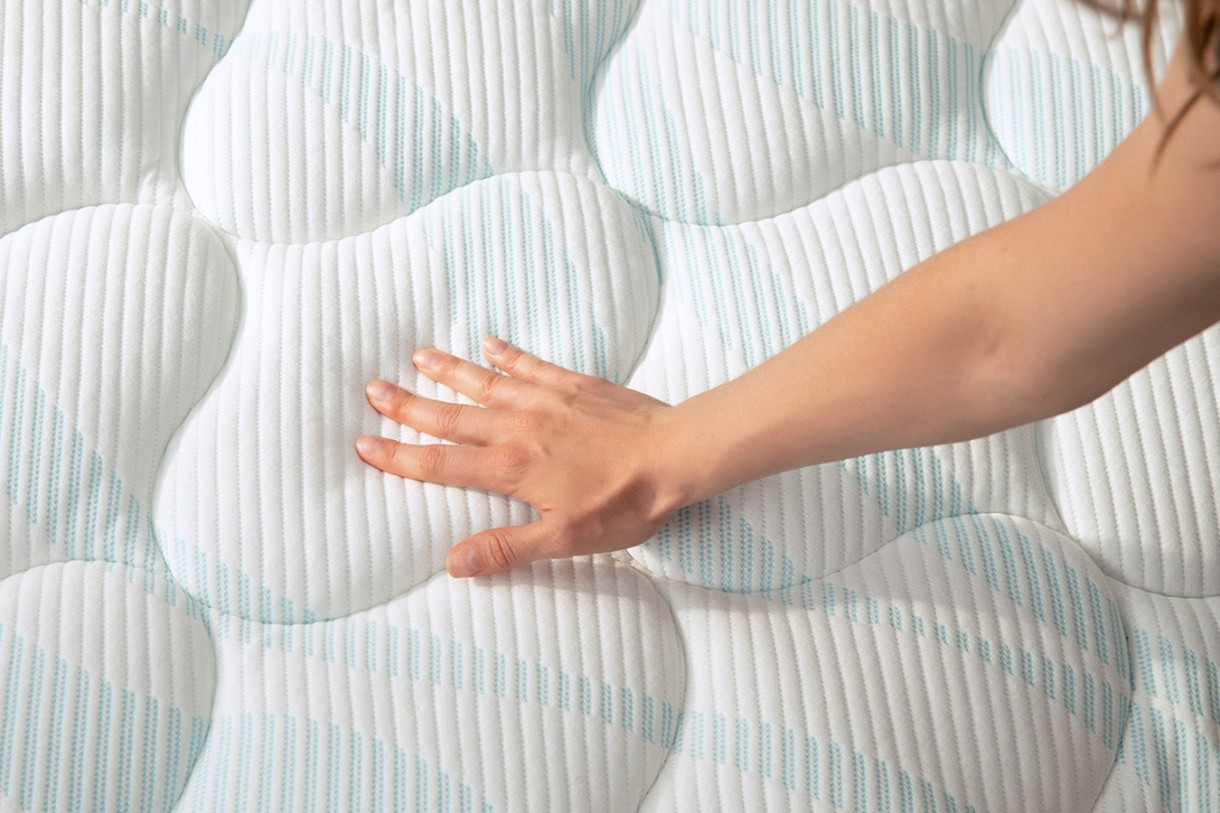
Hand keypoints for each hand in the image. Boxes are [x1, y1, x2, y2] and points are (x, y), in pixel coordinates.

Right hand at [356, 337, 681, 577]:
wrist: (676, 455)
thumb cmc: (626, 502)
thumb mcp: (565, 539)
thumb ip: (507, 548)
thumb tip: (453, 563)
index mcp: (510, 468)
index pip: (440, 464)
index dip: (399, 457)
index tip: (364, 444)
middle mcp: (518, 427)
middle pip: (451, 416)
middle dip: (408, 405)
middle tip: (373, 389)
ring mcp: (545, 400)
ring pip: (484, 382)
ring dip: (448, 371)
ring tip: (416, 357)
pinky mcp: (574, 385)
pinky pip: (530, 364)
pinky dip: (508, 354)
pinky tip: (489, 343)